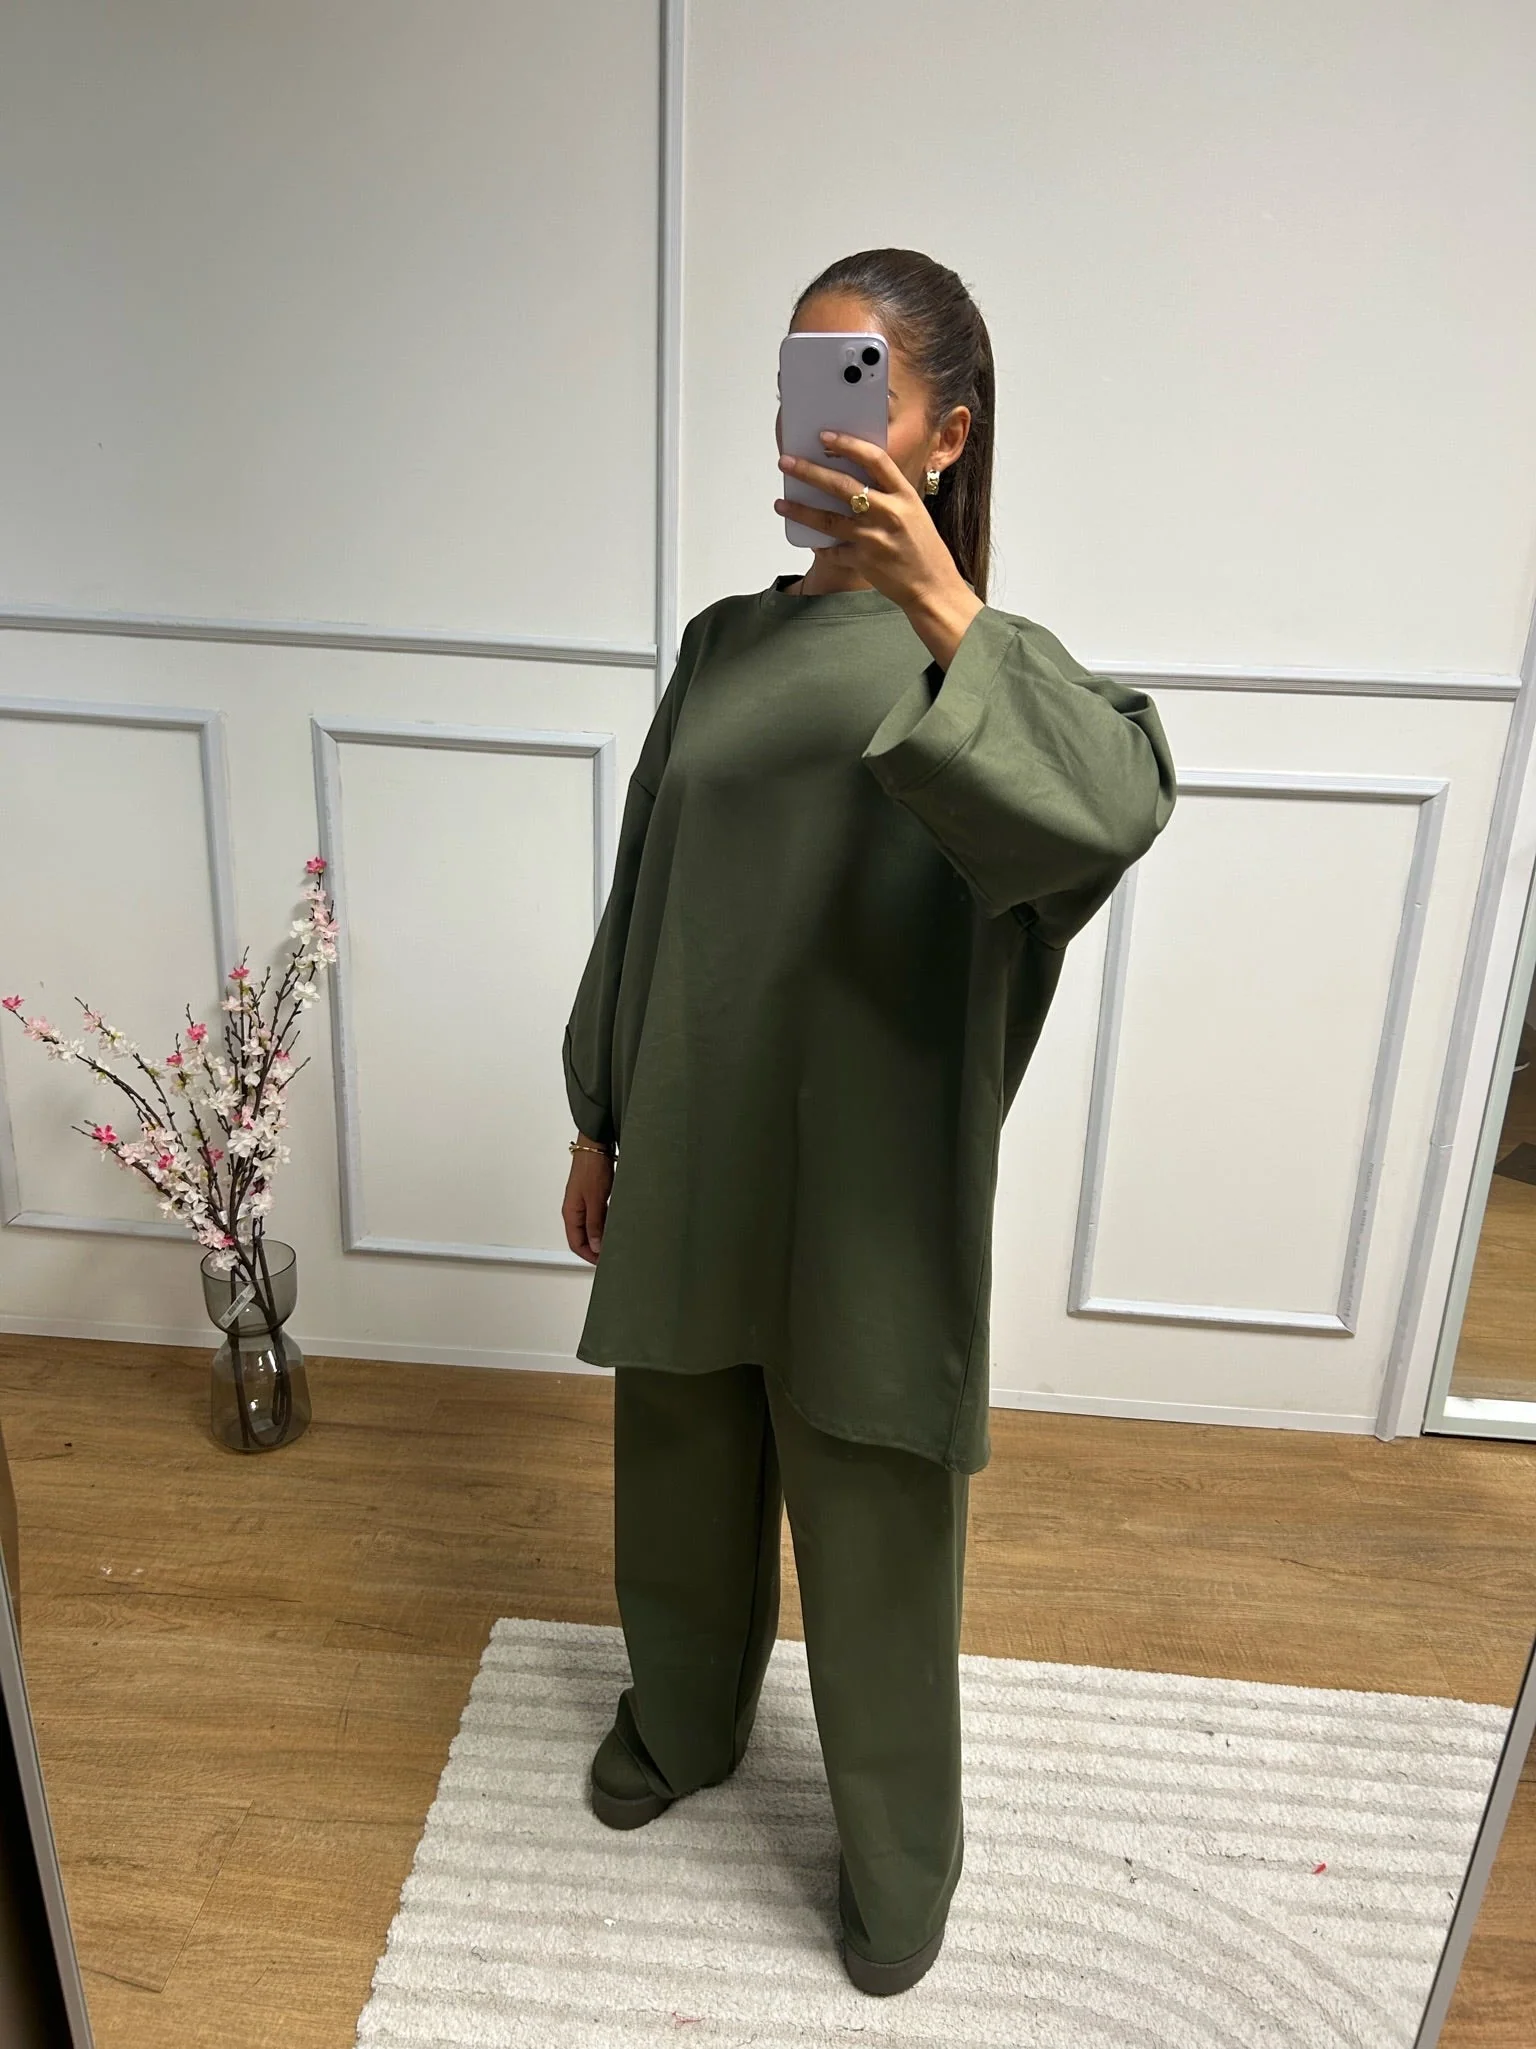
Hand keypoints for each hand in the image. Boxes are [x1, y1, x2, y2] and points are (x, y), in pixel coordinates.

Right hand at [562, 1144, 612, 1263]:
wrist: (595, 1146)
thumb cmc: (591, 1168)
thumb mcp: (595, 1200)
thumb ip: (595, 1225)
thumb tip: (596, 1246)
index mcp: (570, 1212)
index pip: (575, 1244)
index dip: (588, 1256)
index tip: (602, 1263)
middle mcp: (574, 1209)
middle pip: (581, 1237)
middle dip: (594, 1249)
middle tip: (610, 1256)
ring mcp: (583, 1202)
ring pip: (590, 1227)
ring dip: (601, 1237)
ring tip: (614, 1243)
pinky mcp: (592, 1195)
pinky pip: (597, 1217)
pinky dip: (605, 1225)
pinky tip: (615, 1225)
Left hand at [774, 432, 982, 659]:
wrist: (934, 587)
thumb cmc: (923, 547)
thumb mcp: (913, 511)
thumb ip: (887, 494)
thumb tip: (849, 480)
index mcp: (905, 495)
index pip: (874, 459)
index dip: (848, 444)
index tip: (825, 437)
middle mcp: (889, 513)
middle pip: (842, 485)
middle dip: (809, 472)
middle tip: (786, 462)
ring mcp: (874, 538)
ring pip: (828, 519)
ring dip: (800, 510)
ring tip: (780, 503)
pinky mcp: (864, 562)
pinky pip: (832, 551)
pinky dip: (819, 546)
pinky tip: (808, 540)